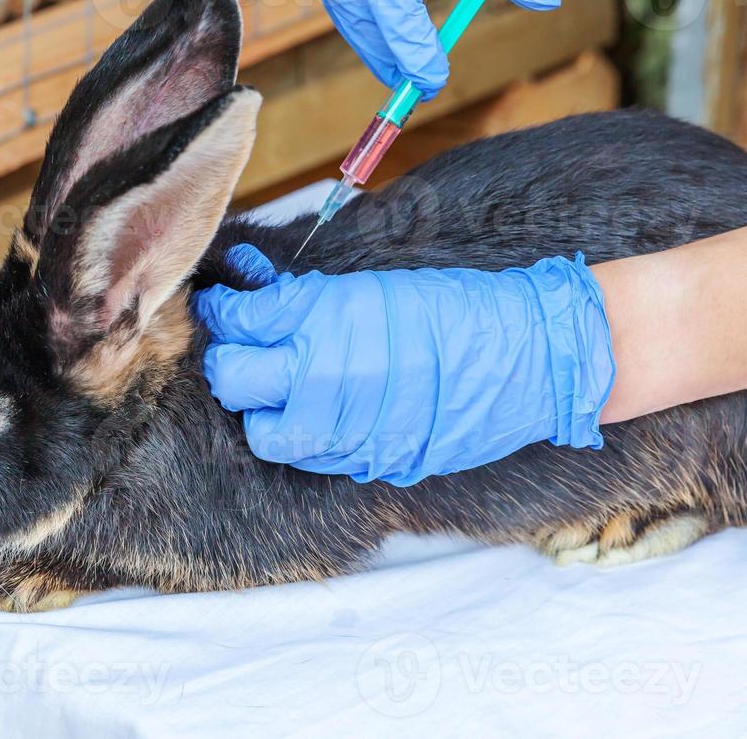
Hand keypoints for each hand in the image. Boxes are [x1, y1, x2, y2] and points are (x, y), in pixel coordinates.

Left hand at [193, 245, 613, 484]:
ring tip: (278, 389)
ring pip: (264, 434)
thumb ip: (308, 302)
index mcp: (321, 322)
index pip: (240, 321)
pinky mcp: (368, 461)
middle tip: (240, 347)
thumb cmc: (455, 308)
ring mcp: (344, 429)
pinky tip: (319, 414)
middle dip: (229, 361)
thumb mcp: (371, 286)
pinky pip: (312, 458)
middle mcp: (321, 379)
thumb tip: (260, 298)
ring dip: (261, 410)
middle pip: (233, 380)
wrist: (524, 357)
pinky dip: (305, 436)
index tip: (222, 304)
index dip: (224, 310)